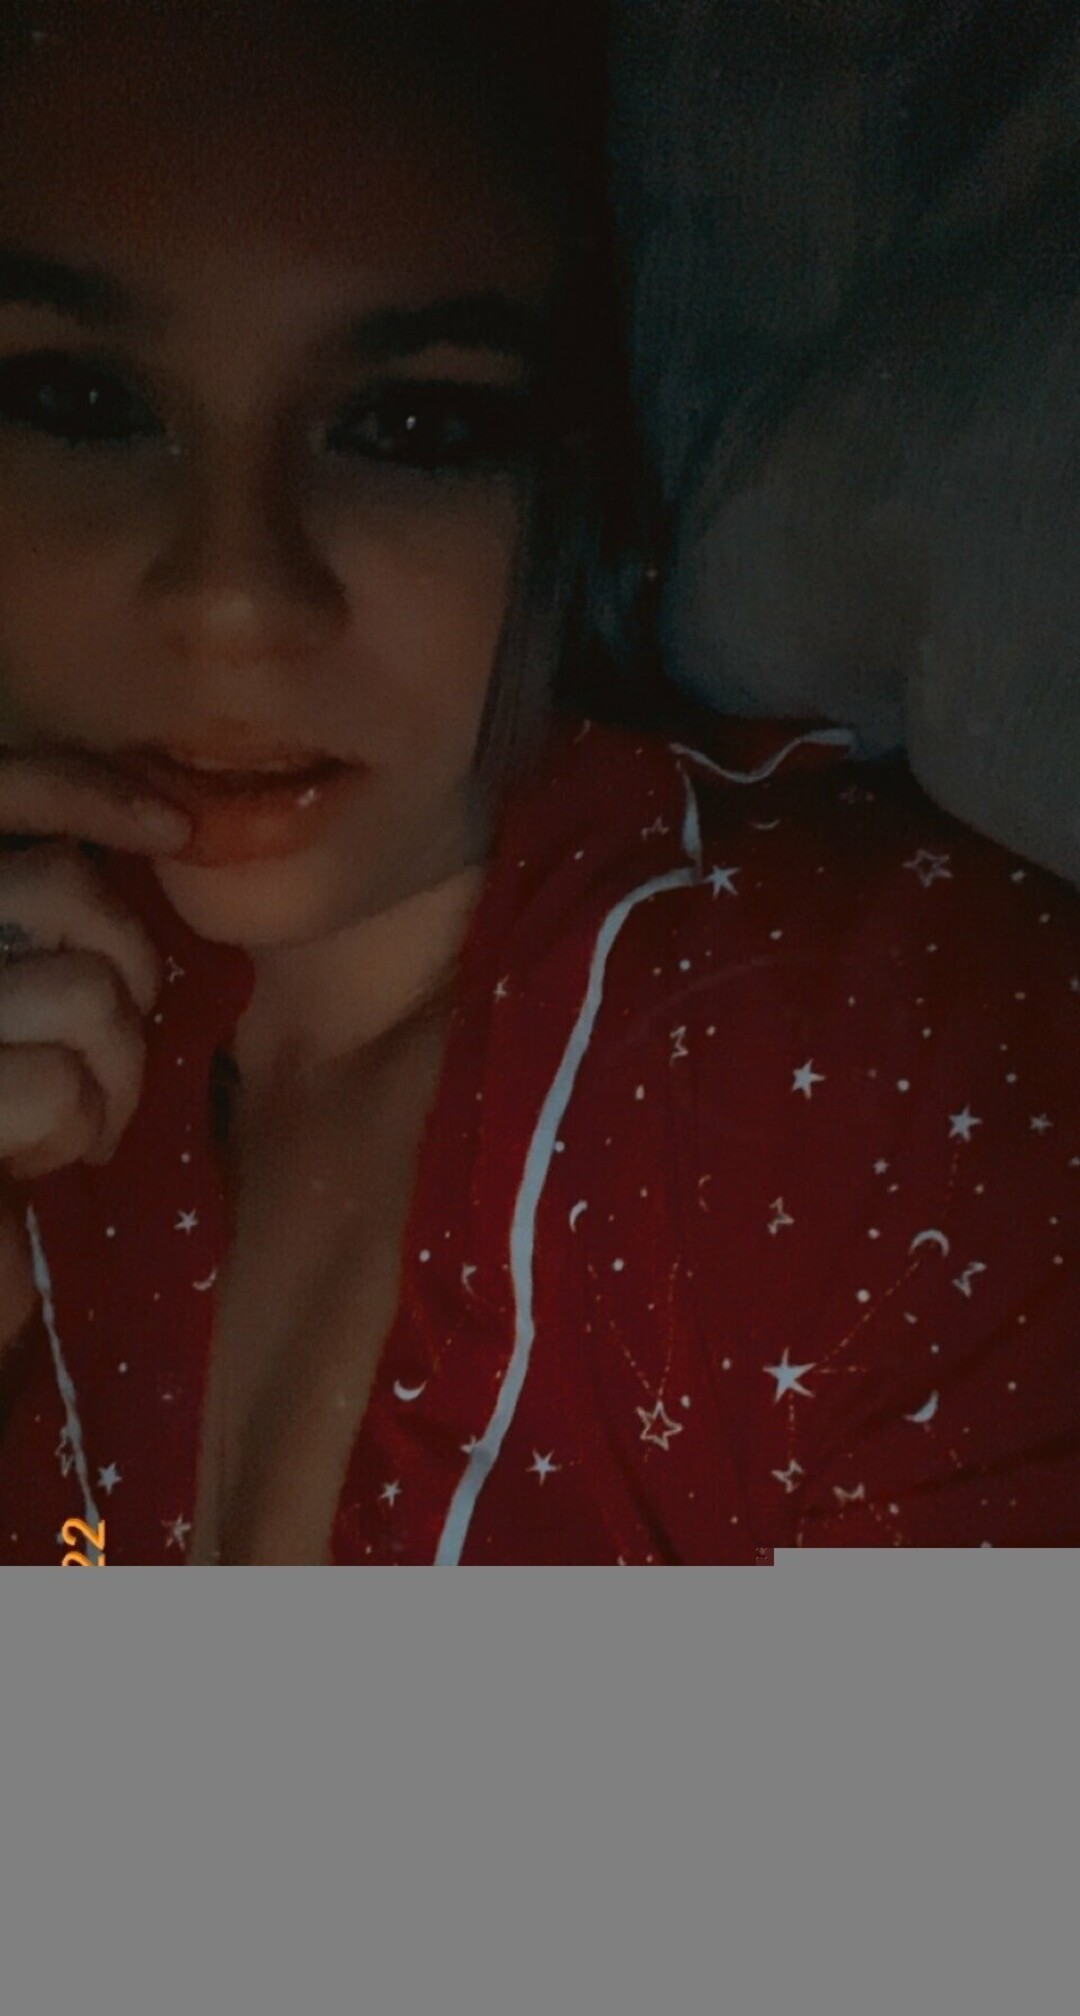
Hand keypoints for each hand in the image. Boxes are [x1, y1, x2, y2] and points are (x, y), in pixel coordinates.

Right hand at [0, 747, 191, 1349]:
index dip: (84, 786)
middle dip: (130, 962)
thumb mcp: (30, 1011)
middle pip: (61, 883)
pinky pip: (57, 1081)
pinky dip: (78, 1130)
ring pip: (82, 988)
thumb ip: (56, 932)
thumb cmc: (3, 1135)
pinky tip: (42, 1165)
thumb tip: (160, 844)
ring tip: (82, 1116)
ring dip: (115, 1067)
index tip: (175, 827)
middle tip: (117, 1039)